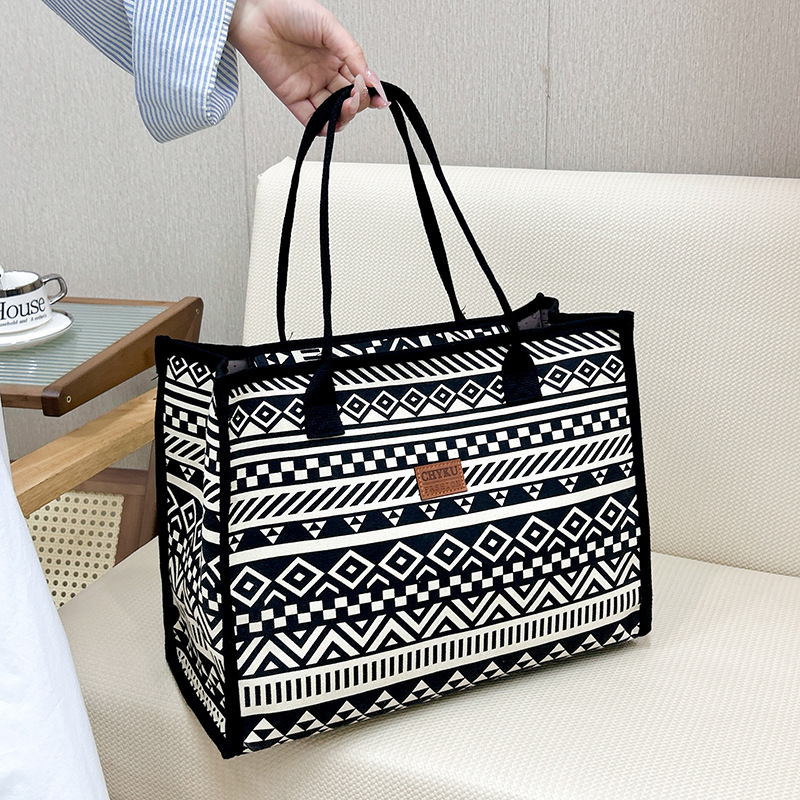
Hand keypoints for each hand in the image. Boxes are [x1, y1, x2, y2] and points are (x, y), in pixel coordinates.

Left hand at [228, 0, 388, 129]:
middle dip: (357, 103)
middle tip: (357, 97)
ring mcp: (308, 86)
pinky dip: (323, 127)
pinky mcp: (292, 97)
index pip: (359, 82)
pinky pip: (311, 120)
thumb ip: (353, 54)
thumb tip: (372, 79)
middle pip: (348, 100)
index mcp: (336, 57)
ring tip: (346, 106)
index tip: (378, 98)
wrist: (255, 12)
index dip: (370, 93)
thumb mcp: (329, 26)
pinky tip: (331, 122)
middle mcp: (323, 73)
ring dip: (344, 116)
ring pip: (332, 114)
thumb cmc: (288, 9)